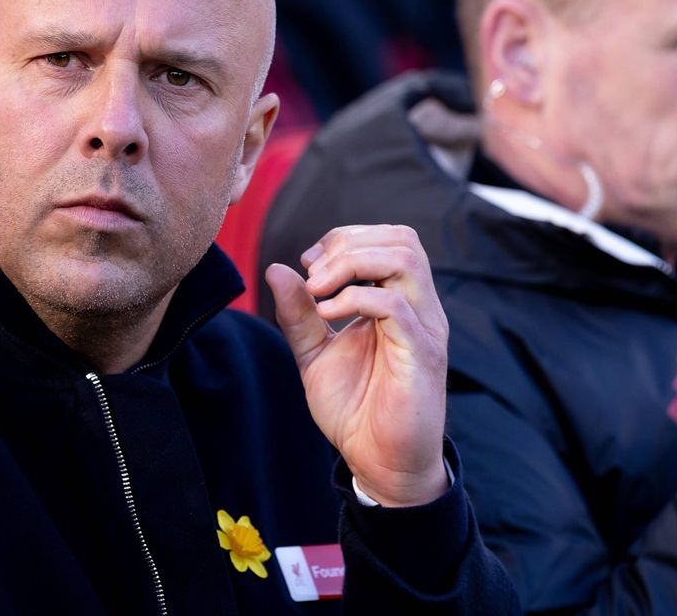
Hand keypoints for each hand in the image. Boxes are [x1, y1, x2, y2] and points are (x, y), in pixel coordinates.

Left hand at [266, 225, 448, 506]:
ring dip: (351, 264)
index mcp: (398, 301)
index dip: (343, 239)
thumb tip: (276, 268)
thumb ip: (298, 314)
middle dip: (347, 245)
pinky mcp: (422, 354)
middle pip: (402, 238)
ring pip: (405, 260)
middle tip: (312, 276)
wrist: (377, 462)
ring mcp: (424, 329)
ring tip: (318, 293)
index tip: (307, 264)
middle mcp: (419, 308)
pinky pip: (396, 306)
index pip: (388, 238)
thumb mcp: (314, 354)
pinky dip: (355, 299)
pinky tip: (328, 316)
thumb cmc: (355, 409)